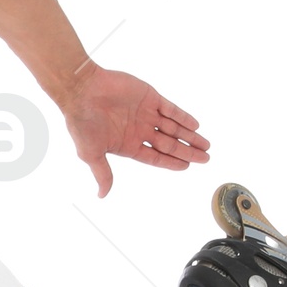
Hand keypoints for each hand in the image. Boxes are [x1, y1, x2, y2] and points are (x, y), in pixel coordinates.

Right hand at [59, 63, 208, 198]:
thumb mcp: (91, 154)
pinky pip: (171, 109)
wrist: (81, 90)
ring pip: (173, 127)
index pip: (155, 157)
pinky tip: (195, 125)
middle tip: (205, 158)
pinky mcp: (149, 97)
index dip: (172, 163)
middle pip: (169, 144)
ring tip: (205, 144)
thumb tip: (102, 195)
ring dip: (190, 136)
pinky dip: (183, 116)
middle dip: (188, 151)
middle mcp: (139, 130)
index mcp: (127, 145)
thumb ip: (103, 173)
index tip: (187, 167)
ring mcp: (145, 113)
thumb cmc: (81, 122)